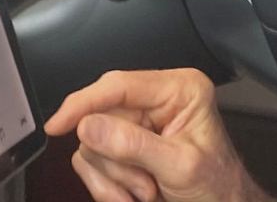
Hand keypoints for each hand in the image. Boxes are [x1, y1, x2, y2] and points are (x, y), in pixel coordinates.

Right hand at [44, 69, 270, 201]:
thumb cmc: (218, 185)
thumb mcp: (180, 166)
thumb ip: (134, 146)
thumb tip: (90, 126)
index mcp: (178, 90)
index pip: (118, 85)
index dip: (83, 104)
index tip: (58, 125)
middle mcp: (155, 102)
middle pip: (100, 119)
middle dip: (116, 161)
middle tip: (145, 186)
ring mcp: (137, 125)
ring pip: (92, 144)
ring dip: (115, 178)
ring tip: (148, 192)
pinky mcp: (124, 146)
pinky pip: (92, 163)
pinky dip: (108, 186)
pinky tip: (134, 195)